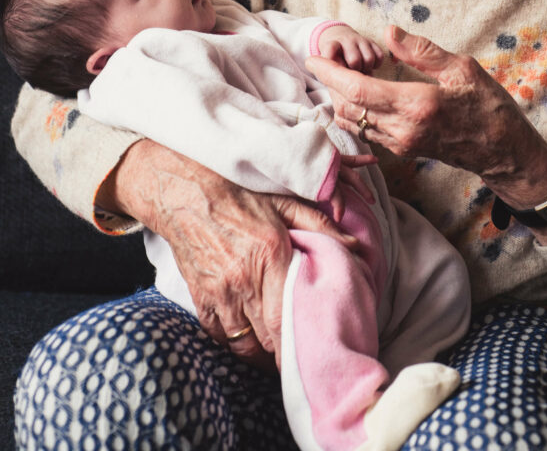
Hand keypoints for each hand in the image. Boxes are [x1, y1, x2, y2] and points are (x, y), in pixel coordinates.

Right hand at [103, 140, 359, 364]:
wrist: (188, 194)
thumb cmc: (239, 197)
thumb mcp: (283, 203)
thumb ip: (320, 225)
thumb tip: (356, 246)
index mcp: (269, 255)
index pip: (285, 319)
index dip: (299, 345)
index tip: (313, 353)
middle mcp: (243, 280)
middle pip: (267, 339)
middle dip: (284, 352)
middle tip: (300, 355)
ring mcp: (219, 293)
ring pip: (242, 344)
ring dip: (261, 351)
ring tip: (276, 351)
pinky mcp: (200, 298)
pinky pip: (219, 335)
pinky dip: (235, 341)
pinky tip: (248, 335)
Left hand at [308, 26, 546, 236]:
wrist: (504, 152)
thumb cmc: (489, 107)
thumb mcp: (462, 69)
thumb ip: (422, 51)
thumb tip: (388, 33)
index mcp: (417, 105)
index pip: (359, 90)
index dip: (330, 73)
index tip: (313, 58)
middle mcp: (403, 129)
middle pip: (349, 107)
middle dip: (330, 83)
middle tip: (325, 58)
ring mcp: (401, 144)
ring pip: (354, 122)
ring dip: (340, 98)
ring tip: (336, 73)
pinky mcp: (403, 150)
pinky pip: (366, 131)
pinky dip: (354, 111)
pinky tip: (355, 94)